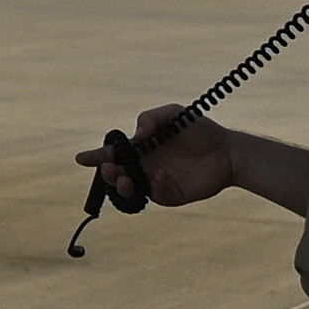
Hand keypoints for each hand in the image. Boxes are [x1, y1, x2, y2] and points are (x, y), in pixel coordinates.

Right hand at [78, 104, 241, 210]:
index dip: (96, 156)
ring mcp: (156, 182)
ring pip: (130, 189)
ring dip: (121, 185)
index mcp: (141, 148)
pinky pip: (155, 194)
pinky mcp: (170, 195)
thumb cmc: (200, 130)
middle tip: (109, 168)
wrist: (228, 152)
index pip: (113, 153)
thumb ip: (151, 118)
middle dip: (107, 172)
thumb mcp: (174, 114)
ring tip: (125, 178)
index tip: (81, 158)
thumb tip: (135, 136)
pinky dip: (155, 186)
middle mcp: (145, 166)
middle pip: (116, 174)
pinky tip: (163, 175)